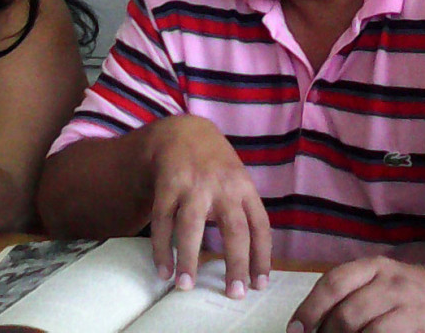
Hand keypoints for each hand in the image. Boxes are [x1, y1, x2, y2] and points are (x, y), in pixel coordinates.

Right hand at [144, 115, 270, 298]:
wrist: (182, 130)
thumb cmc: (214, 164)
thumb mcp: (236, 178)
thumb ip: (243, 209)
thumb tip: (252, 258)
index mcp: (244, 186)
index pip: (260, 225)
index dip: (262, 256)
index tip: (260, 284)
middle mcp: (222, 186)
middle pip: (234, 229)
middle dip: (236, 264)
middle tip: (235, 294)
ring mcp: (193, 184)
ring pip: (191, 226)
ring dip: (188, 258)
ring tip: (185, 286)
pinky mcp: (167, 185)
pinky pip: (163, 220)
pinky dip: (162, 247)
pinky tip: (163, 268)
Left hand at [287, 257, 424, 332]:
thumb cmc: (401, 293)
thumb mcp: (376, 282)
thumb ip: (347, 296)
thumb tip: (309, 324)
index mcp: (372, 266)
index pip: (334, 283)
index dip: (310, 308)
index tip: (295, 329)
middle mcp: (390, 281)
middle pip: (348, 312)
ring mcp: (409, 303)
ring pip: (368, 329)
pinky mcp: (423, 324)